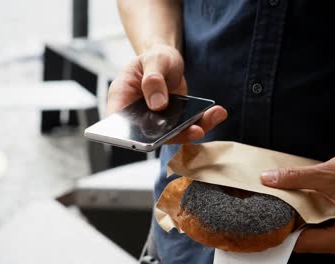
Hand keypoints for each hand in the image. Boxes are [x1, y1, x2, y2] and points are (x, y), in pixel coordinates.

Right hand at [107, 44, 226, 143]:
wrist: (167, 60)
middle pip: (148, 135)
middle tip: (194, 130)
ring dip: (193, 130)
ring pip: (171, 135)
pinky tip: (217, 112)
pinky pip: (185, 128)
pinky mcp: (173, 123)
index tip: (146, 140)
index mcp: (121, 99)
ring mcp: (155, 122)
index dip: (127, 137)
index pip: (118, 124)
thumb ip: (153, 80)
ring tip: (213, 116)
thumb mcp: (154, 60)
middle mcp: (136, 116)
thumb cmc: (154, 58)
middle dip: (173, 136)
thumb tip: (157, 104)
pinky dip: (202, 122)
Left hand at [260, 147, 334, 259]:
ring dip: (295, 217)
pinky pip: (314, 225)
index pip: (302, 243)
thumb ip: (295, 178)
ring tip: (285, 199)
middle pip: (303, 239)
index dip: (282, 229)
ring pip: (308, 232)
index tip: (265, 216)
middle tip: (272, 203)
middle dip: (287, 221)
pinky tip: (298, 201)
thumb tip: (269, 179)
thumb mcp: (328, 173)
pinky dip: (304, 214)